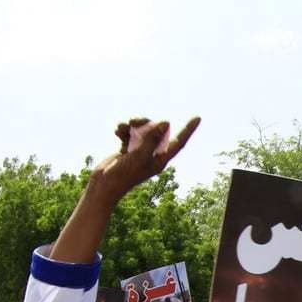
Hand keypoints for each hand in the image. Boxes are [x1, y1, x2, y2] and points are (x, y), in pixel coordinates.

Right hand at [51, 116, 199, 263]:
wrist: (103, 184)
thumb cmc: (123, 174)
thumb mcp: (139, 155)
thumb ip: (152, 139)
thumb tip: (166, 123)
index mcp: (160, 160)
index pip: (178, 142)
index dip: (188, 130)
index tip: (198, 117)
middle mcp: (152, 155)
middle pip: (156, 131)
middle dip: (146, 123)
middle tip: (134, 121)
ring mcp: (140, 152)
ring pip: (142, 130)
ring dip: (132, 125)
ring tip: (122, 126)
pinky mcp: (128, 149)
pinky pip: (130, 133)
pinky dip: (124, 130)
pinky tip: (117, 131)